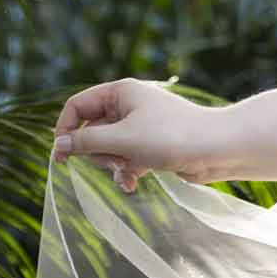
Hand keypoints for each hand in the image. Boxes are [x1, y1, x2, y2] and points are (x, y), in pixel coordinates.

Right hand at [51, 78, 233, 192]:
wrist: (219, 149)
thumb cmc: (172, 136)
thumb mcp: (122, 139)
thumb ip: (86, 142)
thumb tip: (57, 146)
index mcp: (121, 92)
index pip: (77, 105)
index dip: (65, 129)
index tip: (61, 156)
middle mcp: (129, 106)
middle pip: (91, 131)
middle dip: (98, 152)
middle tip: (114, 161)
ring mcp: (140, 127)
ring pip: (108, 149)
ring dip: (113, 165)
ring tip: (129, 172)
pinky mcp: (151, 146)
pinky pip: (126, 159)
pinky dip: (126, 172)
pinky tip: (133, 185)